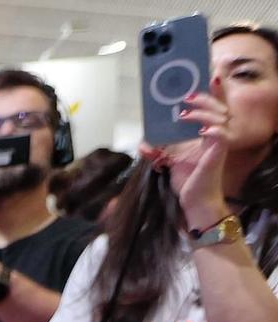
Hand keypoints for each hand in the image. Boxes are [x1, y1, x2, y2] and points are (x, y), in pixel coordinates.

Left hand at [140, 88, 234, 231]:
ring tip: (185, 114)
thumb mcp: (169, 161)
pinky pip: (221, 138)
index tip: (210, 77)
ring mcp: (218, 145)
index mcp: (208, 134)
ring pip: (221, 119)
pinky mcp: (218, 156)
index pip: (215, 109)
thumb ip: (158, 150)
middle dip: (205, 100)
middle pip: (220, 109)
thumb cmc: (187, 181)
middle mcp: (216, 137)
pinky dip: (213, 131)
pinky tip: (203, 131)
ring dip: (204, 113)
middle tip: (187, 97)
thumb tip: (143, 143)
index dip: (215, 93)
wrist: (194, 202)